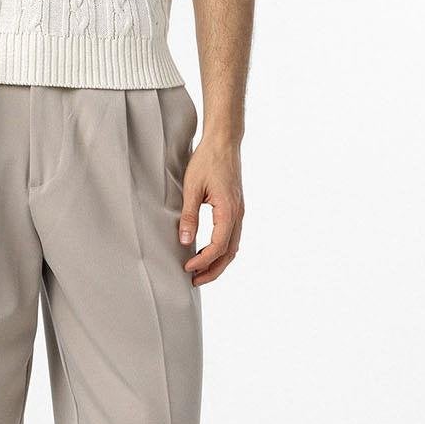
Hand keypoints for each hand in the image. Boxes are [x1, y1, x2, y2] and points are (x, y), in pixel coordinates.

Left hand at [178, 136, 242, 285]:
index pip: (218, 247)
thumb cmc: (207, 160)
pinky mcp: (236, 208)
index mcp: (228, 211)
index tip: (187, 268)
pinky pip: (232, 235)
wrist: (224, 142)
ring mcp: (239, 211)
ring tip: (199, 271)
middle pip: (229, 253)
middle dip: (213, 270)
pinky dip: (221, 249)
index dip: (202, 261)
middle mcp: (238, 214)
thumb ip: (189, 216)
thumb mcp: (192, 188)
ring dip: (218, 261)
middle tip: (194, 281)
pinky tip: (207, 250)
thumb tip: (185, 242)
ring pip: (233, 246)